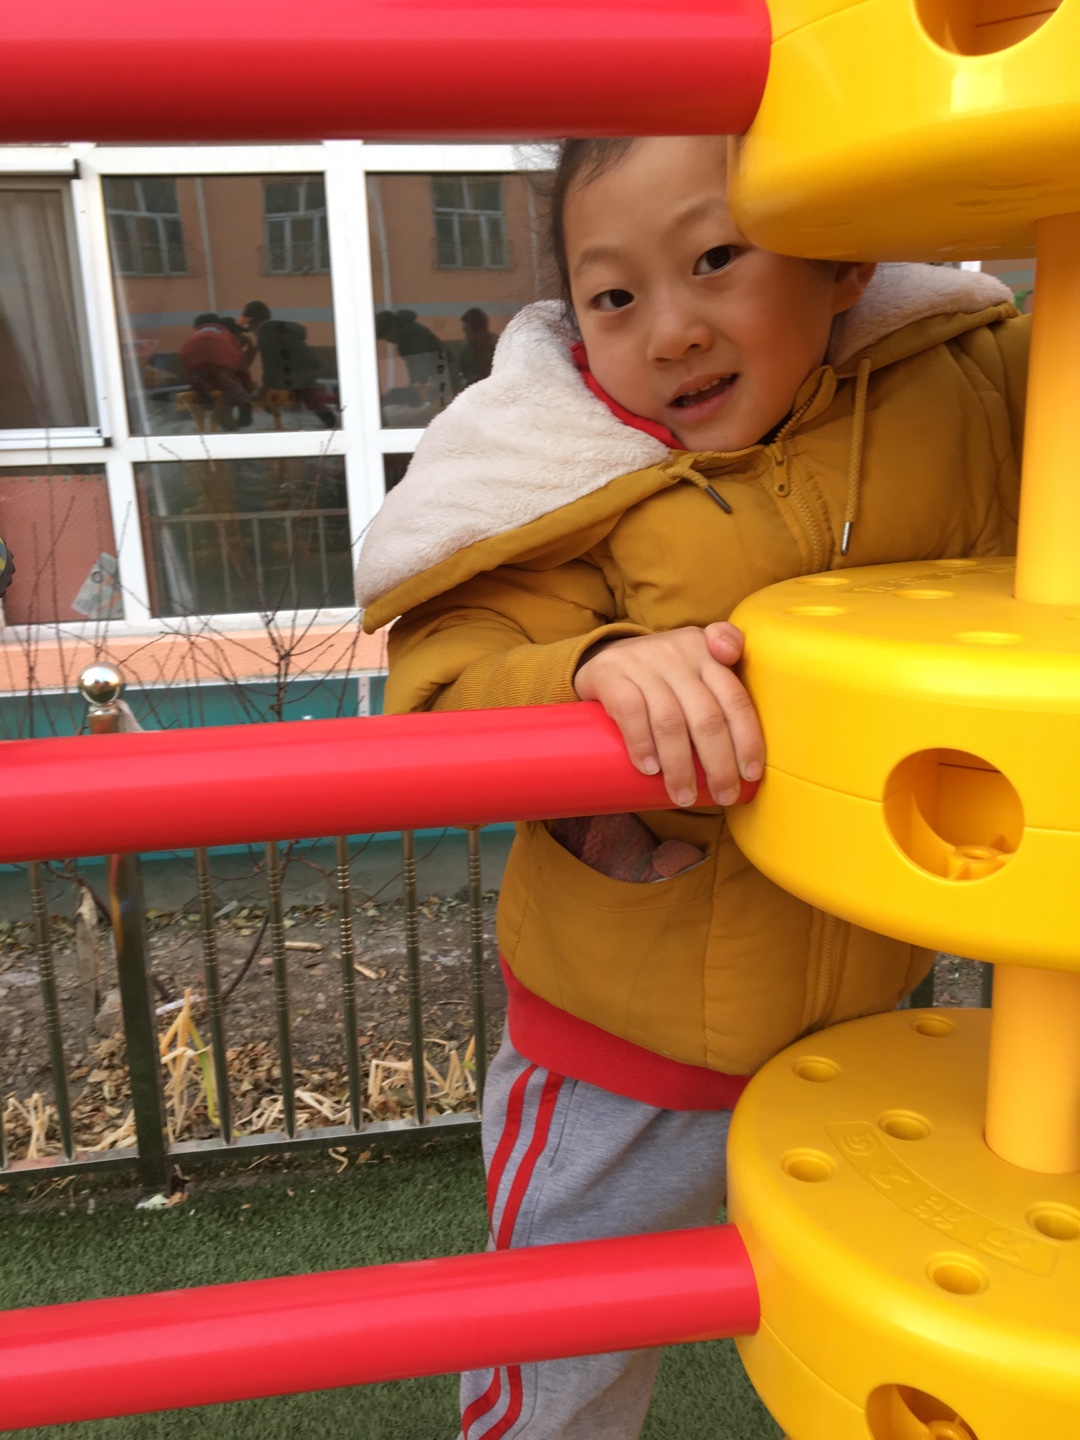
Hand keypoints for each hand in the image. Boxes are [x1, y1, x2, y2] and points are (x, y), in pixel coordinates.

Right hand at [573, 623, 763, 807]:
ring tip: (684, 797)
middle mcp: (678, 655)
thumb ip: (728, 683)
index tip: (751, 774)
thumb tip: (751, 743)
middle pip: (706, 717)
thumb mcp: (696, 665)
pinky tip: (650, 770)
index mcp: (706, 653)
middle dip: (719, 764)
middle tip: (723, 795)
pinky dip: (643, 745)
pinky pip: (631, 712)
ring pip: (670, 721)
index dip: (747, 739)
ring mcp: (642, 664)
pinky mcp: (610, 676)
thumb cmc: (661, 675)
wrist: (604, 658)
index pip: (735, 698)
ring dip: (680, 766)